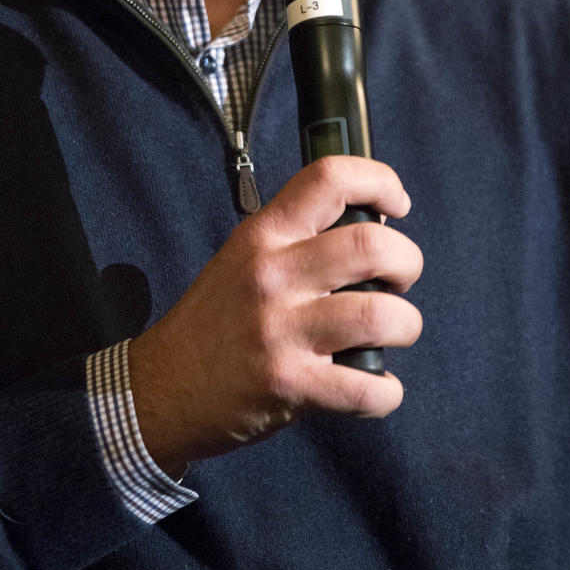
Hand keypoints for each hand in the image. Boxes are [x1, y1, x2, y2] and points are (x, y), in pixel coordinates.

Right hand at [128, 156, 422, 476]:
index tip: (397, 205)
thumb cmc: (214, 322)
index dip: (380, 182)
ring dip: (405, 325)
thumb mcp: (244, 258)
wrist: (161, 389)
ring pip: (381, 315)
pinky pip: (367, 386)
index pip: (330, 178)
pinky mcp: (290, 384)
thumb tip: (372, 226)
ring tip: (393, 331)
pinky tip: (375, 386)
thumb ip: (299, 239)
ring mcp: (281, 330)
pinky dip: (386, 391)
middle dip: (408, 263)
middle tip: (398, 281)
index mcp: (264, 235)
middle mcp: (273, 274)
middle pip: (373, 246)